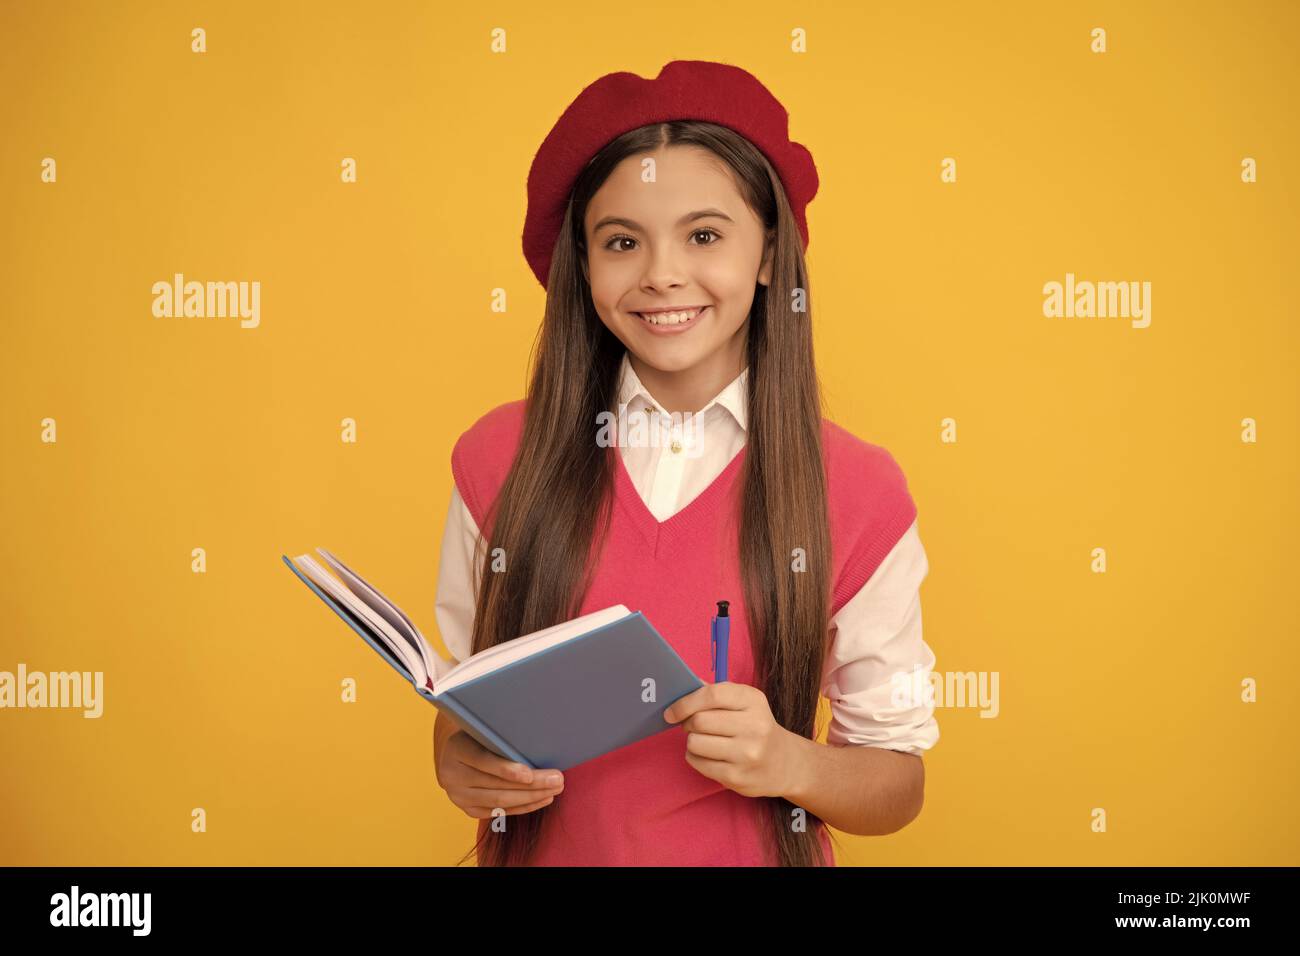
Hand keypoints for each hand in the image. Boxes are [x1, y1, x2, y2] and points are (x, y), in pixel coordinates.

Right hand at [434, 724, 563, 819]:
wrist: (454, 753)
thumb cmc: (478, 735)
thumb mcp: (483, 728)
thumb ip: (501, 734)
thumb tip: (538, 735)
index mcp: (456, 748)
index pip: (482, 760)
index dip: (506, 769)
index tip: (529, 774)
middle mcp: (452, 775)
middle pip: (496, 785)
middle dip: (531, 785)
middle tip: (557, 779)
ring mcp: (458, 796)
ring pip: (500, 802)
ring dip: (532, 797)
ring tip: (555, 789)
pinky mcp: (468, 810)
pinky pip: (499, 813)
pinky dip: (524, 807)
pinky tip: (543, 799)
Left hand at [662, 682, 801, 798]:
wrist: (785, 763)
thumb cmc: (755, 726)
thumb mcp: (745, 702)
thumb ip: (715, 692)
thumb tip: (682, 686)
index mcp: (753, 701)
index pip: (711, 695)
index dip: (685, 702)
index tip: (671, 711)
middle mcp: (754, 727)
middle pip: (699, 721)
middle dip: (687, 723)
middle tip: (692, 725)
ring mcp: (746, 754)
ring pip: (695, 743)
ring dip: (692, 741)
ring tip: (704, 741)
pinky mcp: (736, 777)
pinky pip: (697, 763)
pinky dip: (695, 757)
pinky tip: (709, 755)